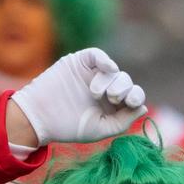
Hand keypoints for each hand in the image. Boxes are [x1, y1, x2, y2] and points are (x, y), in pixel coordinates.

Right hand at [9, 49, 146, 147]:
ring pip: (113, 70)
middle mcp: (104, 87)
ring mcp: (91, 73)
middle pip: (125, 81)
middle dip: (123, 89)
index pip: (132, 95)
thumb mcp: (100, 128)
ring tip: (95, 93)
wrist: (39, 117)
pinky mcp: (79, 62)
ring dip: (110, 81)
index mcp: (110, 105)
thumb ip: (123, 120)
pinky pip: (97, 55)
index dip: (136, 96)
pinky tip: (108, 68)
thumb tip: (144, 108)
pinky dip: (105, 59)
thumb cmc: (68, 126)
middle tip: (111, 98)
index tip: (130, 103)